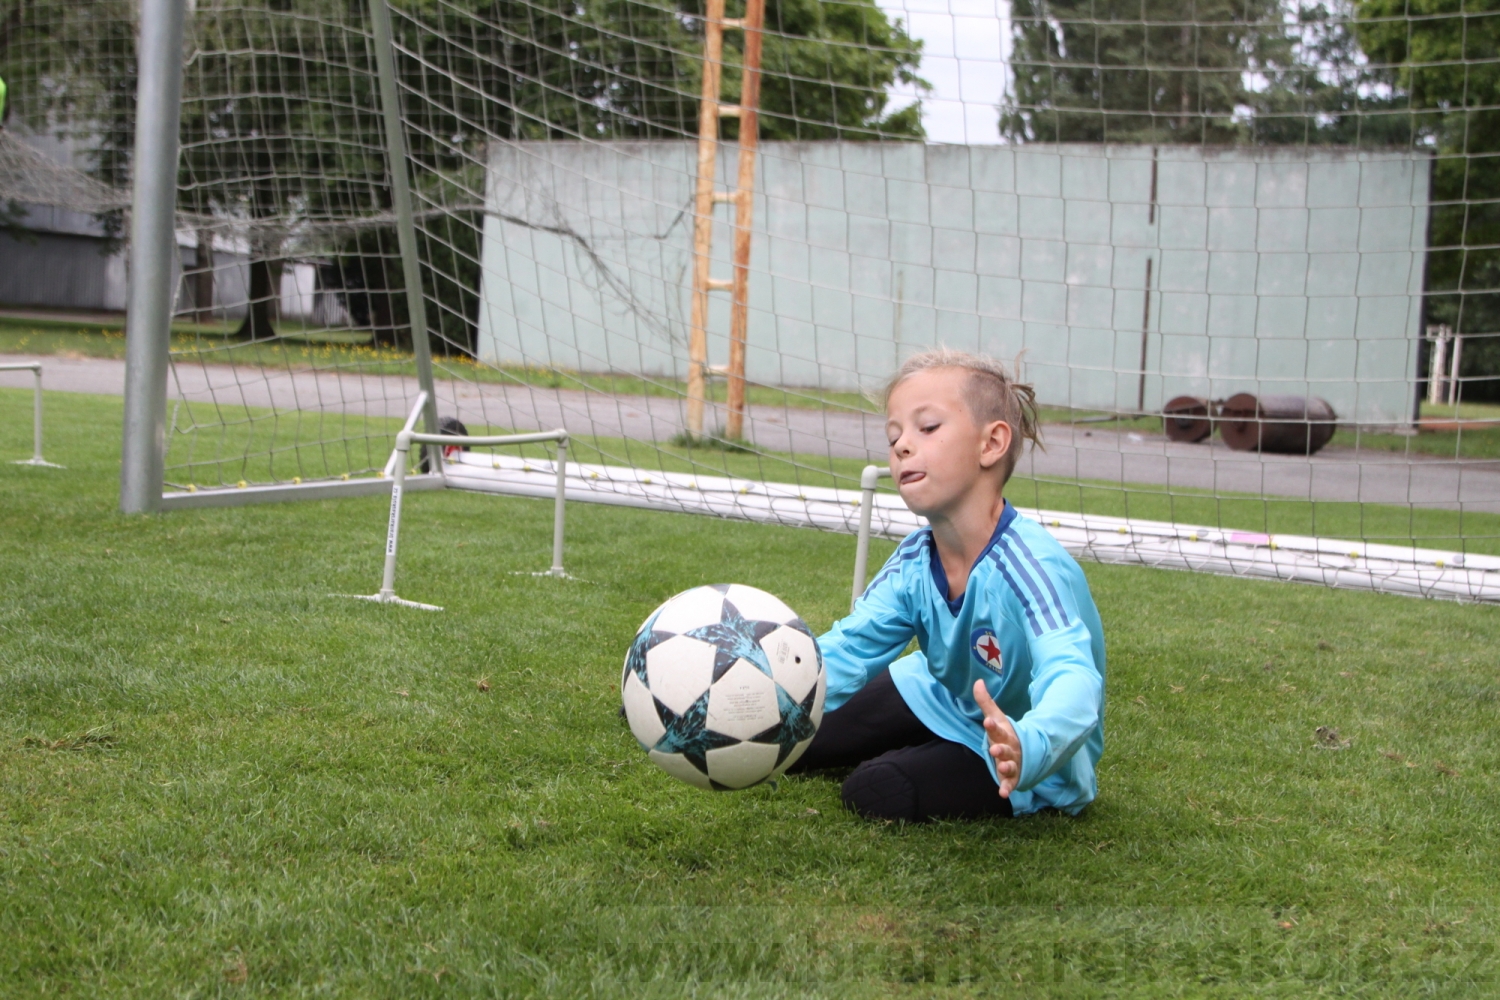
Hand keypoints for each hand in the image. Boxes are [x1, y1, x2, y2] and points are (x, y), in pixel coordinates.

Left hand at [973, 679, 1020, 797]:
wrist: (1027, 750)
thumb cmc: (1006, 733)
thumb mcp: (996, 717)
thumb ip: (985, 702)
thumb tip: (977, 681)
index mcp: (1005, 734)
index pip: (998, 729)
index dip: (992, 726)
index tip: (987, 721)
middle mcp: (1011, 749)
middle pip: (1006, 749)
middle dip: (1001, 749)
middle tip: (994, 749)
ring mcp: (1013, 763)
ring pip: (1011, 765)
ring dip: (1006, 767)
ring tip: (1002, 767)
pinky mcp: (1013, 777)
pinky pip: (1011, 783)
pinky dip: (1008, 788)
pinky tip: (1002, 793)